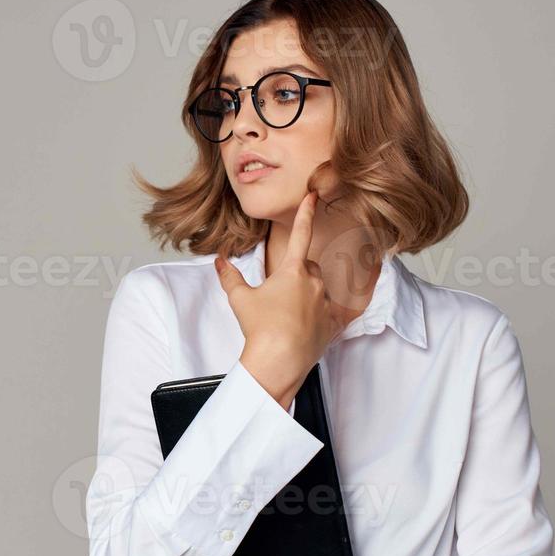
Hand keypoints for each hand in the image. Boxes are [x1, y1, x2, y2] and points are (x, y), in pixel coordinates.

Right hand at [214, 192, 353, 407]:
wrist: (278, 360)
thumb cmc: (259, 327)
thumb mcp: (240, 299)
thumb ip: (230, 277)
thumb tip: (219, 261)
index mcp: (292, 270)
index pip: (301, 232)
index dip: (307, 211)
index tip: (315, 195)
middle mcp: (314, 282)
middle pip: (309, 268)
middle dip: (298, 275)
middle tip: (279, 296)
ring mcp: (326, 302)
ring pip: (321, 290)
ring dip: (309, 296)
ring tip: (289, 317)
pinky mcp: (334, 324)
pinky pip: (335, 313)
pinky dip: (323, 317)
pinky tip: (310, 329)